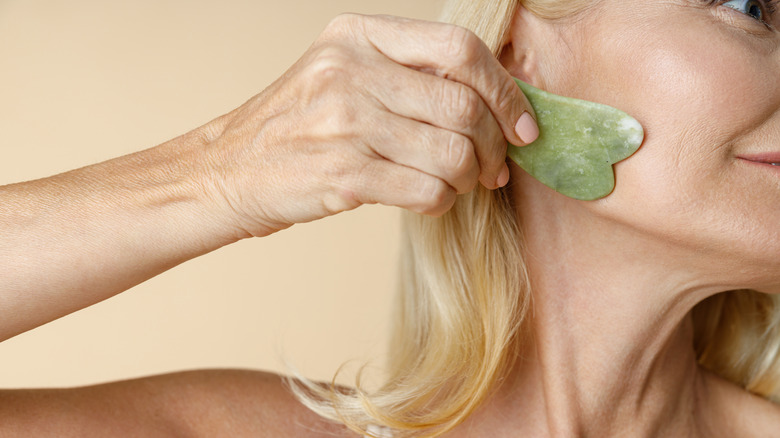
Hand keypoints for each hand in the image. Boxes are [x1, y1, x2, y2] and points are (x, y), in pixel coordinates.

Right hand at [201, 13, 537, 237]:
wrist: (228, 170)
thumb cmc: (296, 125)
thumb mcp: (340, 73)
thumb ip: (405, 74)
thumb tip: (489, 102)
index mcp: (359, 35)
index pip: (459, 49)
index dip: (504, 89)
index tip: (522, 124)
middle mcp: (352, 71)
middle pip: (463, 105)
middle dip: (495, 144)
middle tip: (495, 166)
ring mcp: (345, 123)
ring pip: (452, 153)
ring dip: (470, 178)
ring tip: (460, 184)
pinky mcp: (343, 174)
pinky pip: (427, 190)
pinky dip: (442, 201)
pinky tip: (431, 199)